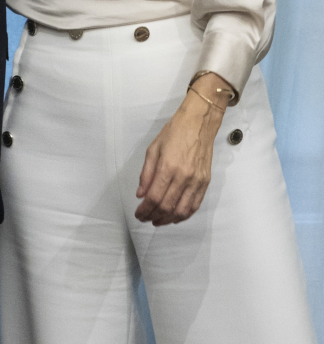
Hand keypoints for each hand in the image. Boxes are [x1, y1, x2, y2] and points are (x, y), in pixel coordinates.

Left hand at [135, 76, 227, 225]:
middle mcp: (184, 176)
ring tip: (157, 220)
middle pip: (167, 206)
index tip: (138, 213)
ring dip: (168, 220)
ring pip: (182, 210)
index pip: (154, 197)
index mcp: (168, 166)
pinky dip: (184, 215)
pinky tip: (174, 217)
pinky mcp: (205, 182)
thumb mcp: (153, 149)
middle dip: (153, 216)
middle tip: (145, 218)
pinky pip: (195, 205)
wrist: (199, 123)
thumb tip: (140, 194)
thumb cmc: (175, 132)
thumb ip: (146, 173)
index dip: (145, 209)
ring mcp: (196, 181)